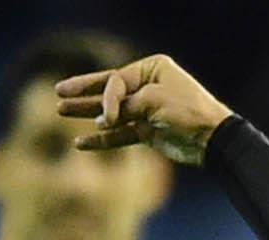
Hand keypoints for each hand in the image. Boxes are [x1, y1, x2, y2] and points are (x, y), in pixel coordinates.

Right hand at [55, 54, 231, 165]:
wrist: (210, 139)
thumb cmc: (186, 111)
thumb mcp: (153, 102)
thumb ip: (125, 108)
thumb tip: (102, 120)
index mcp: (151, 68)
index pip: (116, 80)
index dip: (106, 98)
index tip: (110, 117)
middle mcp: (147, 85)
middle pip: (108, 89)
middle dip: (83, 92)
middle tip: (58, 92)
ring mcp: (145, 109)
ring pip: (110, 112)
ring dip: (87, 113)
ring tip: (60, 110)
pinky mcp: (146, 131)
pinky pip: (118, 135)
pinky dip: (101, 140)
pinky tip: (81, 142)